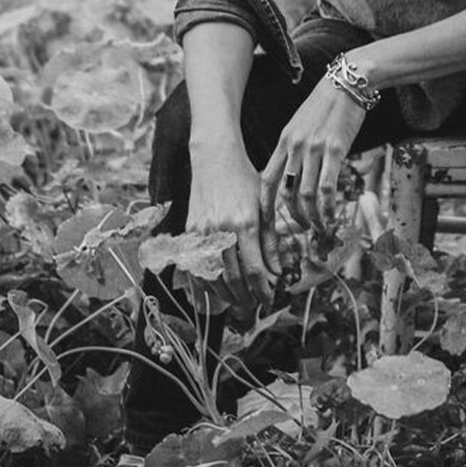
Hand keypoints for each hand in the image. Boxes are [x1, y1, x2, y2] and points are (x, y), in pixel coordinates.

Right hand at [187, 131, 278, 306]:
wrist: (215, 161)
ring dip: (226, 296)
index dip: (263, 290)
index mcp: (245, 223)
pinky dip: (206, 286)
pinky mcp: (189, 233)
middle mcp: (222, 230)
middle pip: (233, 278)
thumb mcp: (265, 207)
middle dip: (246, 297)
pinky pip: (195, 268)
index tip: (269, 299)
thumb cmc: (245, 182)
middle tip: (254, 305)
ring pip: (213, 278)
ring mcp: (202, 233)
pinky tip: (217, 292)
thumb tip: (277, 272)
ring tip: (239, 301)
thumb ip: (270, 241)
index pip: (255, 269)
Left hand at [261, 77, 365, 231]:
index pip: (267, 178)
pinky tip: (332, 215)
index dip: (266, 203)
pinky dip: (328, 206)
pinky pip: (328, 186)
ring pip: (306, 194)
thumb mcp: (301, 124)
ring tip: (319, 226)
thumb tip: (294, 172)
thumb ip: (295, 146)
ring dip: (312, 216)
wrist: (348, 83)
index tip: (269, 220)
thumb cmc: (326, 105)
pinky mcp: (336, 149)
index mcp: (285, 140)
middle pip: (285, 192)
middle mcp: (296, 146)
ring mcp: (314, 148)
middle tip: (302, 227)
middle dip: (292, 216)